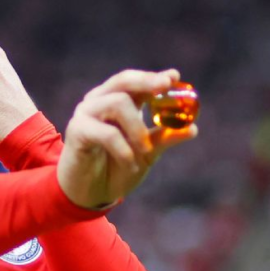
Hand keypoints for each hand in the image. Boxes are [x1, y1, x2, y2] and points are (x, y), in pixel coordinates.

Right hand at [57, 69, 198, 208]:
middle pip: (123, 80)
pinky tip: (131, 164)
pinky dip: (124, 149)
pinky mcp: (77, 130)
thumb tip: (192, 128)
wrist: (89, 193)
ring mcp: (86, 114)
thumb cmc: (116, 168)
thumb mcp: (146, 153)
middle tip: (165, 88)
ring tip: (145, 150)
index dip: (154, 77)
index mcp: (116, 101)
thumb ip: (164, 138)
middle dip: (146, 82)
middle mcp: (99, 101)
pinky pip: (107, 133)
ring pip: (117, 103)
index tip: (174, 77)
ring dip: (138, 127)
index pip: (135, 81)